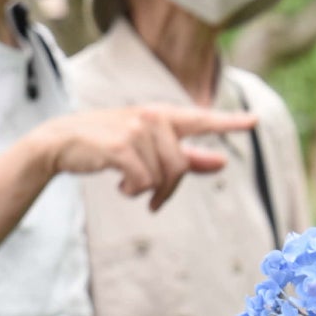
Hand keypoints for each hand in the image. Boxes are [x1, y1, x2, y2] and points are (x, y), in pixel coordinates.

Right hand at [35, 104, 255, 210]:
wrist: (60, 142)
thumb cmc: (108, 144)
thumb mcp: (149, 147)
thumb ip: (188, 156)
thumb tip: (222, 162)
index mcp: (164, 116)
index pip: (203, 119)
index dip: (229, 122)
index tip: (254, 121)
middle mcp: (154, 117)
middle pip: (181, 166)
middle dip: (168, 189)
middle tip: (151, 199)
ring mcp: (137, 130)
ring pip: (163, 176)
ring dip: (147, 191)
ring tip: (128, 186)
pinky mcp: (120, 146)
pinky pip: (143, 181)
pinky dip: (133, 191)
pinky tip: (119, 186)